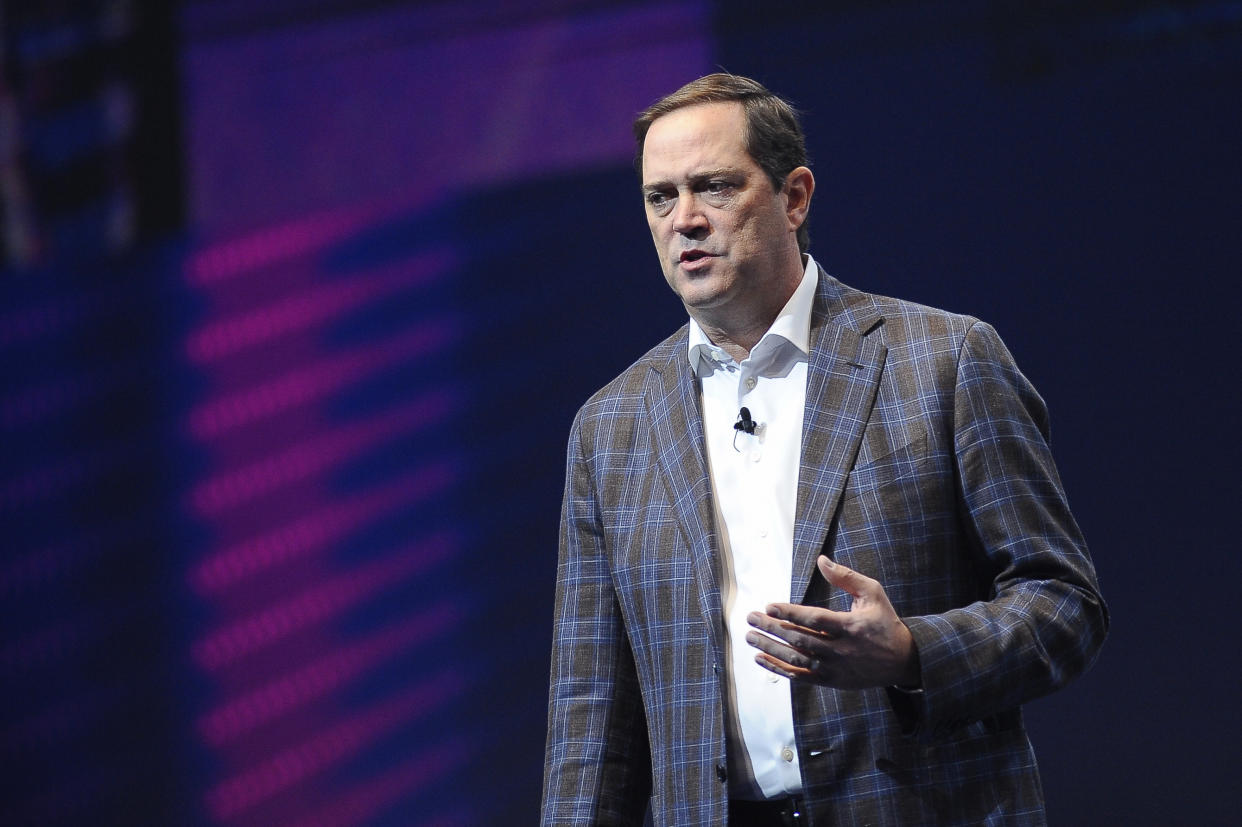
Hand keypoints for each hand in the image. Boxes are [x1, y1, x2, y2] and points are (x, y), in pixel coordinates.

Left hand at [745, 556, 919, 688]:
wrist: (903, 660)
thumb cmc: (885, 622)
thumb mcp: (873, 593)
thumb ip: (846, 577)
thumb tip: (821, 560)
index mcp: (851, 626)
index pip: (815, 620)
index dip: (790, 613)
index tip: (769, 606)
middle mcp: (841, 650)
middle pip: (800, 639)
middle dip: (773, 628)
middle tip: (751, 618)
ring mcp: (835, 668)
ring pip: (797, 659)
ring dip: (770, 648)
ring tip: (750, 636)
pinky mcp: (831, 681)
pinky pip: (800, 676)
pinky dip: (779, 668)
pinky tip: (761, 658)